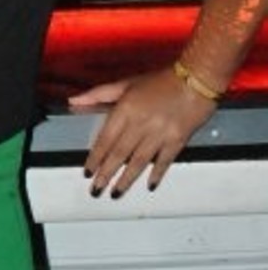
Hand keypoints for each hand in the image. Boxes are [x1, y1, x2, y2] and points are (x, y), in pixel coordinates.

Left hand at [68, 67, 216, 196]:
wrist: (196, 78)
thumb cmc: (161, 80)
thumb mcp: (126, 83)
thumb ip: (98, 94)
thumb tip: (74, 100)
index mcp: (126, 109)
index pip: (105, 139)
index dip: (95, 158)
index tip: (88, 171)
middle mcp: (141, 124)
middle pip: (119, 154)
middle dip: (106, 174)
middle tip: (96, 189)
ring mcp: (160, 133)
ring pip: (139, 161)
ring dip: (127, 179)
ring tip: (117, 192)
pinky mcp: (178, 139)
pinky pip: (165, 160)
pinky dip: (157, 173)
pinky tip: (150, 184)